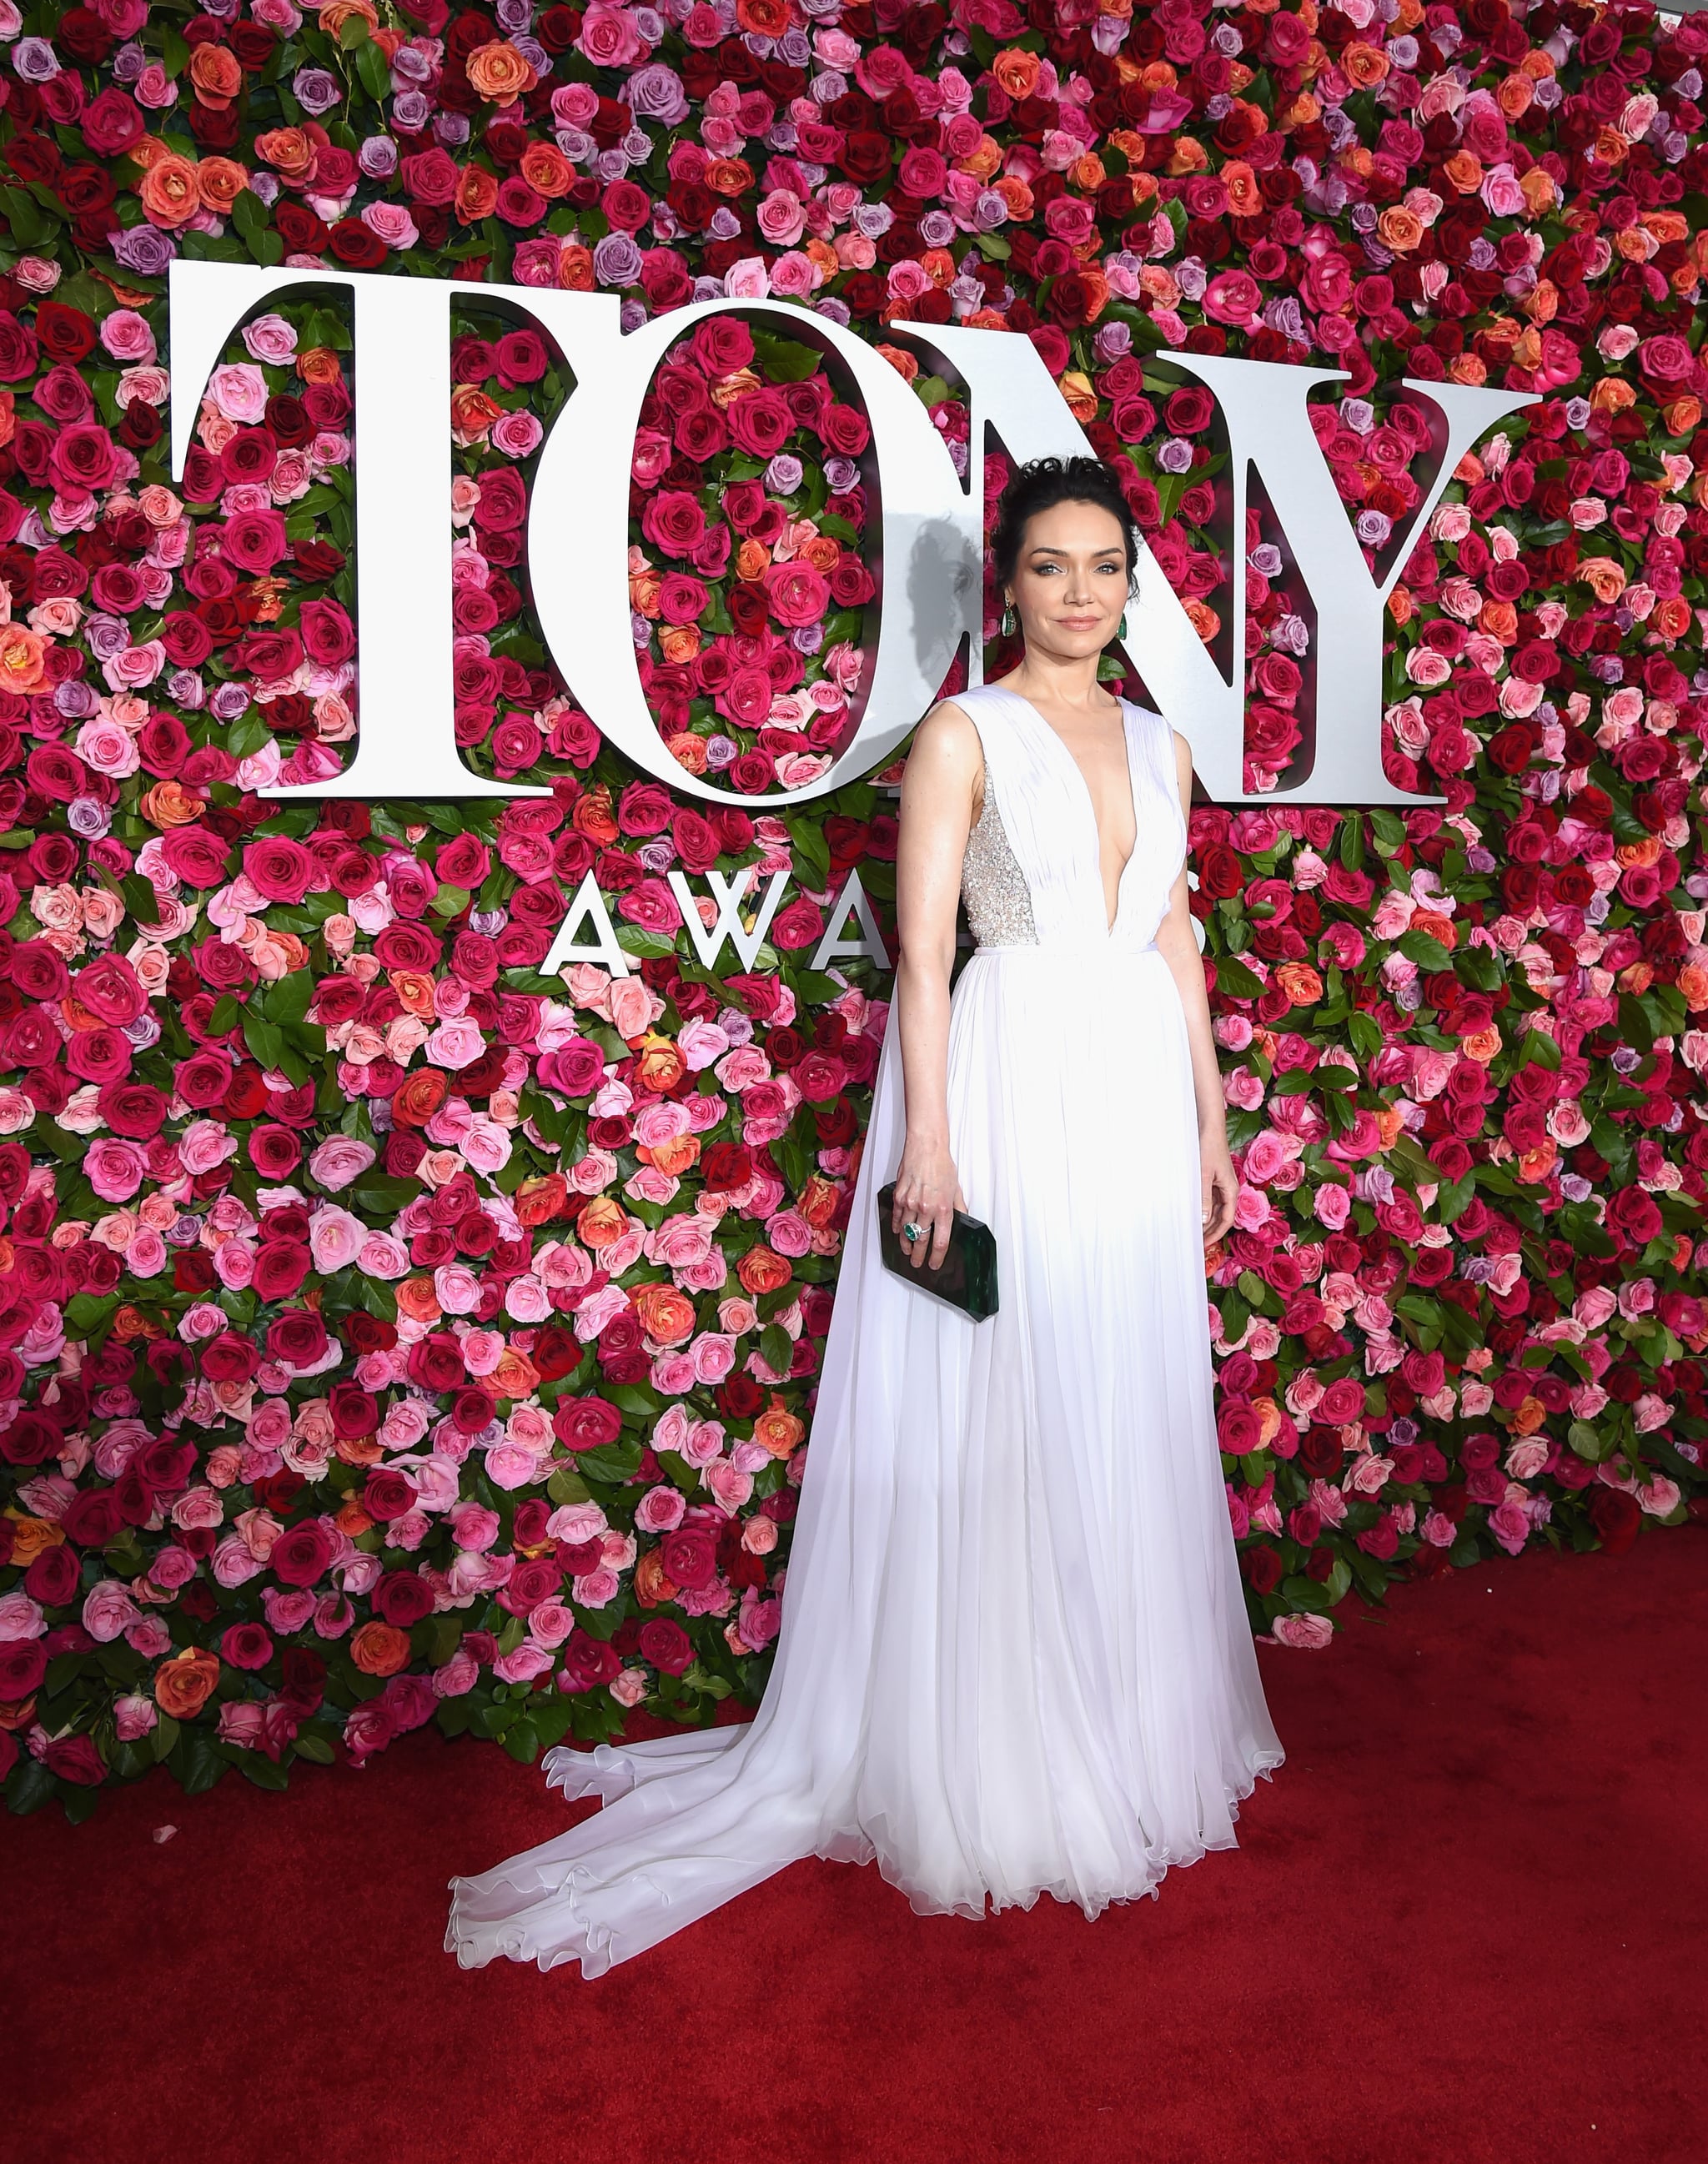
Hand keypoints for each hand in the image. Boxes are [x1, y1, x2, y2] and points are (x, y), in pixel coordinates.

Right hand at [891, 1137, 965, 1272]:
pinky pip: (896, 1218)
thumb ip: (958, 1208)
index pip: (940, 1242)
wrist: (926, 1147)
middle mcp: (926, 1208)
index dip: (937, 1257)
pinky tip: (898, 1233)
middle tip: (918, 1263)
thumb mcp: (956, 1189)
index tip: (935, 1263)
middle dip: (919, 1256)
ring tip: (908, 1251)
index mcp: (943, 1209)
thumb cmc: (941, 1164)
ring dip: (907, 1245)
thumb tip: (961, 1221)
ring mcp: (910, 1203)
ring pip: (906, 1232)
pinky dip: (896, 1228)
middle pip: (921, 1241)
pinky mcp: (899, 1196)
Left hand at [1201, 1136, 1238, 1247]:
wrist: (1209, 1127)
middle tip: (1197, 1243)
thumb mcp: (1203, 1175)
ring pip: (1216, 1210)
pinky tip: (1193, 1214)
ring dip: (1207, 1222)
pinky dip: (1203, 1209)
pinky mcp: (1214, 1179)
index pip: (1227, 1220)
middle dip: (1211, 1232)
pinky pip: (1210, 1200)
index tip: (1204, 1245)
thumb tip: (1205, 1219)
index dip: (1216, 1235)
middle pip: (1222, 1217)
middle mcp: (1229, 1189)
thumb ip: (1204, 1198)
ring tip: (1194, 1232)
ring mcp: (1222, 1185)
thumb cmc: (1208, 1147)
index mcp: (1231, 1190)